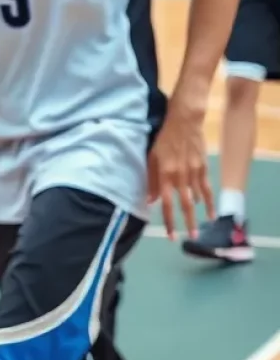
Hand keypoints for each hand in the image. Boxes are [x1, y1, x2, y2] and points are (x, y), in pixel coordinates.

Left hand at [148, 92, 214, 240]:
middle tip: (189, 238)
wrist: (183, 121)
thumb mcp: (151, 156)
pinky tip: (209, 212)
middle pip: (183, 205)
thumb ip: (150, 178)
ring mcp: (193, 173)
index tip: (170, 235)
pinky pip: (206, 189)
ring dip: (198, 216)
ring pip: (197, 200)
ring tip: (198, 230)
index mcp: (164, 174)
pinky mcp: (203, 168)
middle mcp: (180, 176)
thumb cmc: (162, 137)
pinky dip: (208, 201)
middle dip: (186, 223)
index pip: (166, 203)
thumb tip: (149, 199)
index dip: (169, 220)